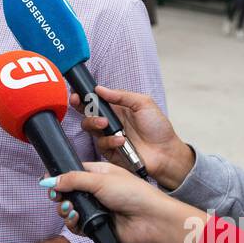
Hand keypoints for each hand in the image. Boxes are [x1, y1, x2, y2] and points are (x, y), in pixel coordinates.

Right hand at [45, 163, 201, 242]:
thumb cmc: (134, 194)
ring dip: (66, 210)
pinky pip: (78, 226)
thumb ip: (73, 179)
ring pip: (71, 210)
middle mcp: (97, 191)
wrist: (152, 220)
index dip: (59, 177)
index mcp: (99, 174)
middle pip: (69, 193)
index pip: (73, 173)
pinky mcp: (98, 226)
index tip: (47, 182)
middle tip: (57, 197)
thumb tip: (50, 180)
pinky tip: (77, 219)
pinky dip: (74, 224)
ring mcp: (97, 209)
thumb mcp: (101, 180)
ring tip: (71, 209)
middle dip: (60, 195)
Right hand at [73, 85, 193, 188]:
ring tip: (105, 123)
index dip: (83, 96)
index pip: (95, 100)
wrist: (166, 153)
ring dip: (94, 123)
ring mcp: (108, 136)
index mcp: (117, 108)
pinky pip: (100, 144)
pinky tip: (122, 140)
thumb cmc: (158, 128)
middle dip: (80, 107)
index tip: (77, 94)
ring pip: (89, 128)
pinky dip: (109, 141)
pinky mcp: (109, 151)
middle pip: (86, 113)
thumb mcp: (144, 104)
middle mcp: (110, 122)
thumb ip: (122, 95)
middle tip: (81, 104)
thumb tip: (100, 89)